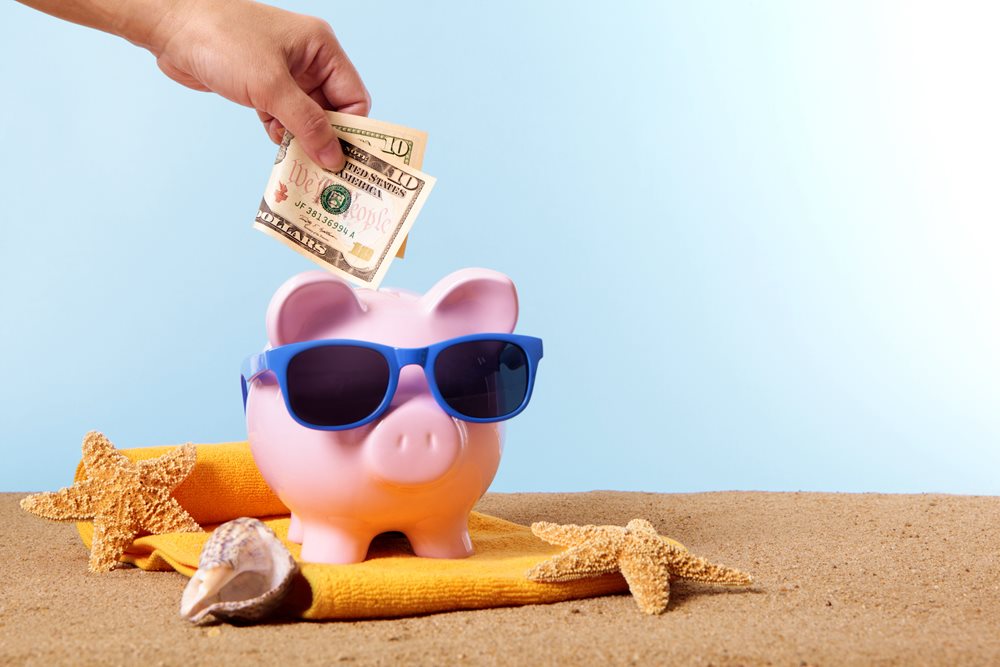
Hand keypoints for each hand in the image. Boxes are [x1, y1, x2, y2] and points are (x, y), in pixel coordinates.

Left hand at [149, 0, 369, 169]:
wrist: (170, 25)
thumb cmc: (222, 40)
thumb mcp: (271, 86)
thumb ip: (306, 123)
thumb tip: (333, 157)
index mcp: (321, 48)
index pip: (354, 96)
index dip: (352, 129)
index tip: (347, 161)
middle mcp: (308, 59)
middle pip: (332, 110)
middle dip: (327, 139)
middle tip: (326, 172)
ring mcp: (284, 73)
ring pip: (307, 117)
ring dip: (304, 140)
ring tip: (301, 164)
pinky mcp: (262, 86)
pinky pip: (284, 117)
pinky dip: (283, 134)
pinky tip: (279, 147)